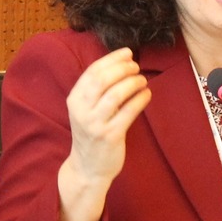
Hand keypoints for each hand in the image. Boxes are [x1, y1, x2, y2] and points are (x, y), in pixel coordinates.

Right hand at [64, 48, 150, 185]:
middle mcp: (82, 110)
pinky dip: (140, 99)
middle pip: (102, 80)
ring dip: (133, 83)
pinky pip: (128, 112)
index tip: (127, 53)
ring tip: (142, 80)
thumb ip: (96, 89)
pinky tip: (146, 94)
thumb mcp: (85, 110)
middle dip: (122, 68)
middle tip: (136, 66)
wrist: (88, 167)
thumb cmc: (91, 134)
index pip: (92, 71)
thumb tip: (121, 63)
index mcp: (74, 100)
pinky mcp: (111, 135)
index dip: (112, 59)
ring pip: (116, 94)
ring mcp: (95, 124)